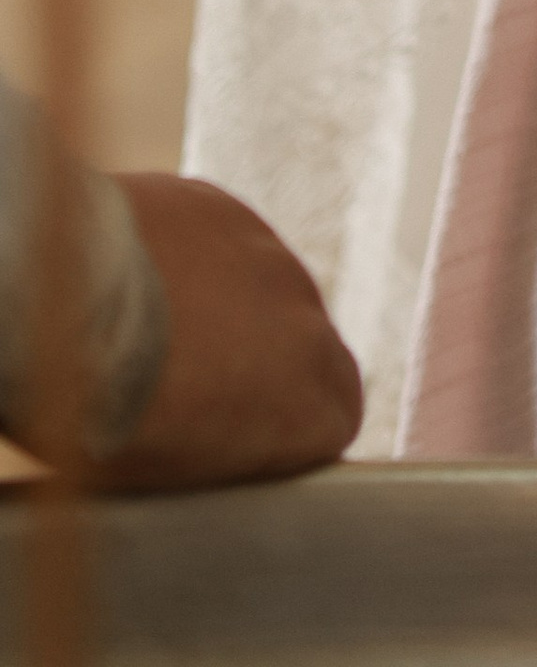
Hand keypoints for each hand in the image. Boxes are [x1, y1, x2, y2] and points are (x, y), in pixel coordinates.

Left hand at [93, 177, 360, 489]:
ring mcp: (264, 250)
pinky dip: (189, 265)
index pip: (339, 416)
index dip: (294, 431)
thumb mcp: (177, 469)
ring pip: (263, 289)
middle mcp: (305, 314)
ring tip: (155, 335)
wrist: (59, 297)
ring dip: (227, 310)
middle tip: (199, 393)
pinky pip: (218, 244)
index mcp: (307, 396)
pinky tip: (138, 284)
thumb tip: (226, 438)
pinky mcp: (217, 205)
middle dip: (267, 366)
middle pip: (308, 346)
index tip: (248, 442)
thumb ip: (232, 449)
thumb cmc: (105, 411)